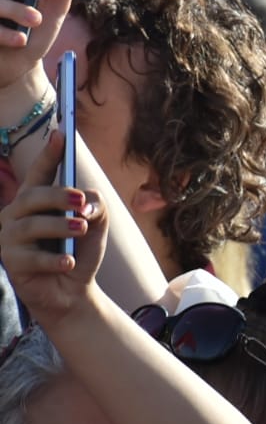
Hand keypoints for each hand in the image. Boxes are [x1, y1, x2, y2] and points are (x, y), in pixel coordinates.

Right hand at [0, 143, 107, 330]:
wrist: (73, 291)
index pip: (40, 173)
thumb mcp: (97, 223)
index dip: (49, 154)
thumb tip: (85, 207)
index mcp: (35, 200)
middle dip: (58, 196)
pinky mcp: (10, 263)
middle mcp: (15, 215)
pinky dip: (54, 259)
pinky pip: (30, 257)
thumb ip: (96, 205)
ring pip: (31, 225)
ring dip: (60, 226)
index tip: (60, 133)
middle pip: (32, 196)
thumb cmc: (80, 250)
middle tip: (82, 202)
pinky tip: (69, 262)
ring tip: (82, 229)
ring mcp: (9, 239)